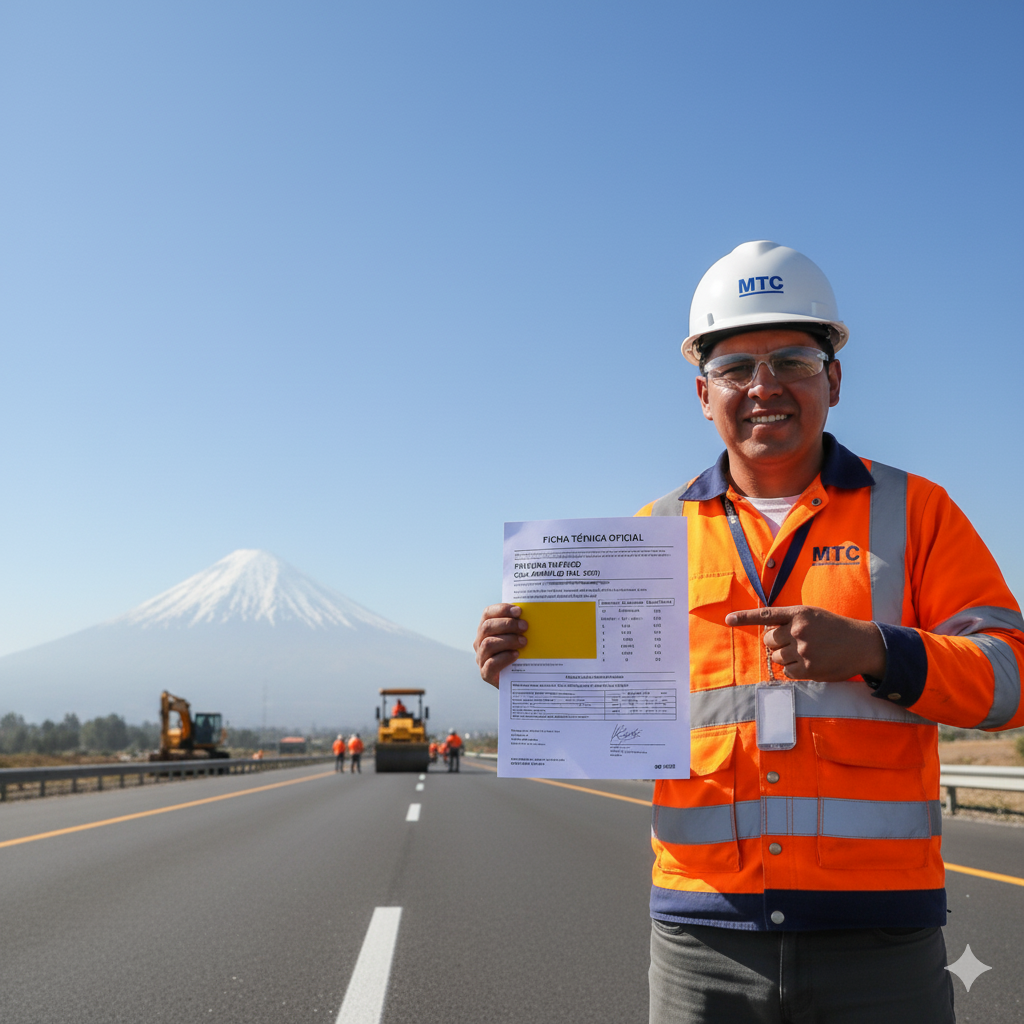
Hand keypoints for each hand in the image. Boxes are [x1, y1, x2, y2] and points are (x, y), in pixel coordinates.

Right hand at [473, 603, 528, 687]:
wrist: (520, 680)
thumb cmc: (520, 655)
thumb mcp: (519, 636)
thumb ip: (520, 625)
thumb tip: (534, 613)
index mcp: (486, 629)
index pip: (487, 613)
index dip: (502, 609)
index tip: (519, 611)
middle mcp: (480, 642)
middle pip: (487, 627)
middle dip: (507, 624)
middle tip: (525, 626)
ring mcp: (481, 658)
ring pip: (488, 644)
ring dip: (507, 640)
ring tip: (523, 642)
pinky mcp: (485, 673)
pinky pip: (491, 664)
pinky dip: (504, 658)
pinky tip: (516, 655)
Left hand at [724, 605, 885, 681]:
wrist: (862, 645)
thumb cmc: (835, 629)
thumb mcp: (813, 616)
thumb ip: (791, 620)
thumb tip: (768, 632)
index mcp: (799, 613)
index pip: (766, 615)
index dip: (744, 617)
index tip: (728, 619)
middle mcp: (798, 630)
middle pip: (768, 640)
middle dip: (776, 643)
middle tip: (794, 643)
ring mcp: (803, 650)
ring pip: (776, 657)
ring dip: (784, 657)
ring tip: (804, 653)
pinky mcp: (808, 668)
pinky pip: (787, 672)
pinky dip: (793, 670)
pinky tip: (808, 663)